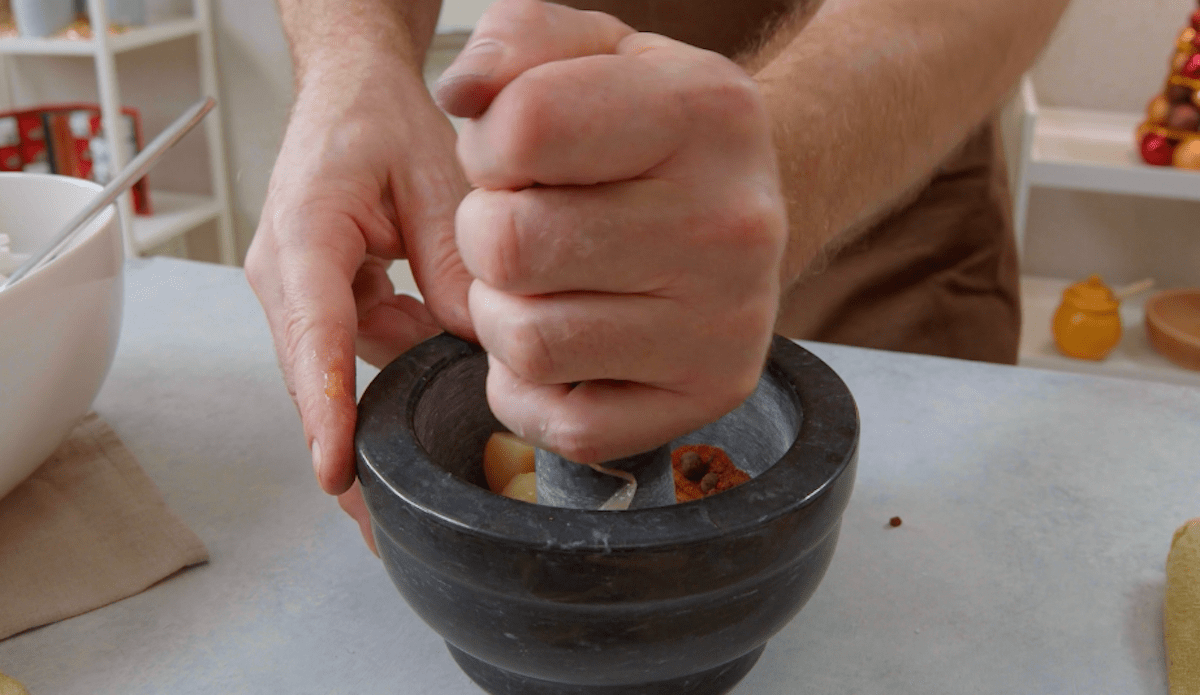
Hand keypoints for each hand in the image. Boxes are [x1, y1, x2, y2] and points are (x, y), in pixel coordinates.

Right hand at [246, 55, 474, 530]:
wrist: (348, 90)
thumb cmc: (379, 119)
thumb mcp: (433, 176)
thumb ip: (450, 259)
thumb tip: (471, 341)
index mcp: (306, 231)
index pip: (314, 332)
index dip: (327, 406)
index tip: (336, 470)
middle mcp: (286, 272)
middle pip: (313, 376)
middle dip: (344, 447)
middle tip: (380, 525)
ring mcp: (297, 292)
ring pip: (339, 369)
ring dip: (386, 391)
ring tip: (433, 425)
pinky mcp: (318, 301)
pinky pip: (353, 351)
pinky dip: (394, 359)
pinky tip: (434, 353)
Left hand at [437, 0, 786, 463]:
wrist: (744, 215)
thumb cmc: (649, 135)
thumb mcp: (597, 52)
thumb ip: (516, 41)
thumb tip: (460, 94)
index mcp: (705, 111)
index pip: (526, 126)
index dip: (487, 146)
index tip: (515, 157)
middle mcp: (730, 223)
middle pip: (509, 246)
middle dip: (485, 235)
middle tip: (522, 228)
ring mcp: (725, 323)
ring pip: (526, 342)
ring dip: (504, 316)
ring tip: (547, 285)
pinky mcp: (709, 396)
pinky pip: (564, 426)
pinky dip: (534, 391)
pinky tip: (566, 346)